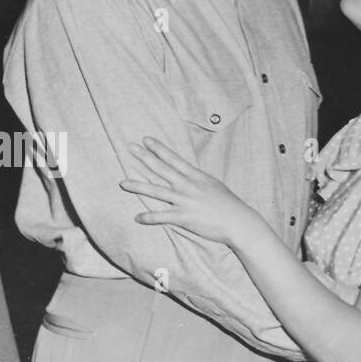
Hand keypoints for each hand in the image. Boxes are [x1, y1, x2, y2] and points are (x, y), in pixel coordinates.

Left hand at [119, 137, 256, 244]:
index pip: (173, 158)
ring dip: (138, 186)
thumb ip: (197, 179)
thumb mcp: (213, 185)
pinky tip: (137, 218)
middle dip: (144, 157)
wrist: (239, 221)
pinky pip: (162, 217)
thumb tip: (187, 174)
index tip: (146, 139)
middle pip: (161, 169)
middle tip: (130, 148)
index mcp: (195, 176)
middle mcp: (188, 186)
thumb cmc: (227, 204)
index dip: (159, 148)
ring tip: (122, 183)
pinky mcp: (184, 218)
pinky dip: (149, 217)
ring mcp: (185, 201)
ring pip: (157, 191)